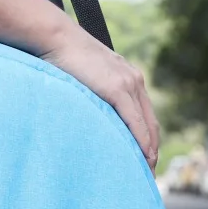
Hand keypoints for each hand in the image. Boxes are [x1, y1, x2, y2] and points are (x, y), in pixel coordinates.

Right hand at [39, 21, 159, 174]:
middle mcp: (133, 80)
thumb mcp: (81, 77)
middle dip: (152, 148)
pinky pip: (135, 121)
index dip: (147, 137)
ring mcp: (128, 83)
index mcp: (126, 77)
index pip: (143, 114)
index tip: (145, 157)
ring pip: (147, 124)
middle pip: (151, 122)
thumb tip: (81, 111)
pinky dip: (142, 141)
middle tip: (148, 172)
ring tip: (147, 171)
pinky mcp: (118, 89)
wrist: (55, 37)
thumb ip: (89, 93)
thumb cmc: (61, 56)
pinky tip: (143, 157)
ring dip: (149, 149)